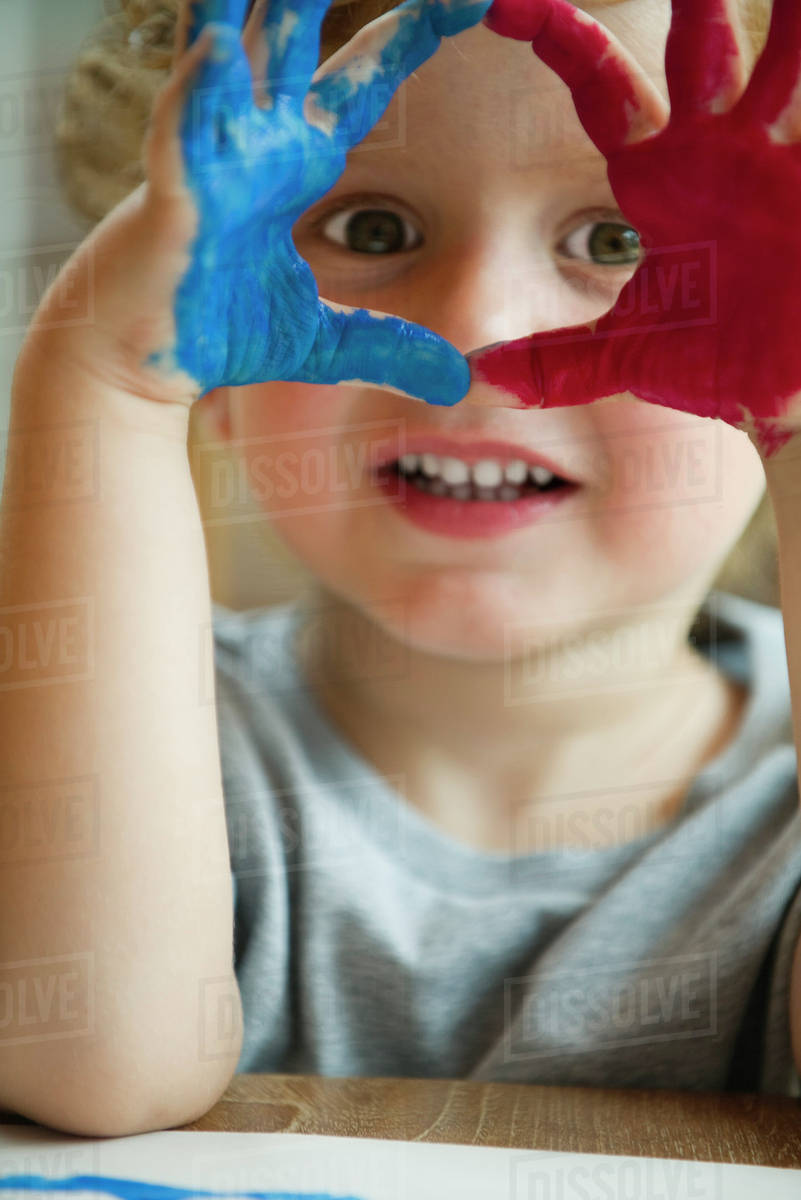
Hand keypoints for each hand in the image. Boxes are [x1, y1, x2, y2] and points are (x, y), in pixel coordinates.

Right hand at [63, 0, 491, 408]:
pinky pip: (181, 135)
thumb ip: (388, 347)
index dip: (401, 39)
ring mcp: (209, 161)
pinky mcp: (170, 199)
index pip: (354, 84)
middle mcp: (251, 143)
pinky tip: (218, 51)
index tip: (463, 1)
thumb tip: (459, 380)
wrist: (139, 363)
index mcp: (290, 163)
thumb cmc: (217, 331)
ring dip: (249, 7)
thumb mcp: (323, 343)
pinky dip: (197, 94)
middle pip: (293, 39)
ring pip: (229, 55)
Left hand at [470, 0, 800, 458]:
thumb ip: (560, 361)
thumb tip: (480, 376)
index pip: (604, 91)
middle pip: (696, 43)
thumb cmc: (722, 363)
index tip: (504, 2)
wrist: (794, 390)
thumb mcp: (631, 353)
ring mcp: (778, 155)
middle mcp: (717, 150)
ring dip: (781, 10)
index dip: (562, 41)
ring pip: (781, 51)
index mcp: (661, 181)